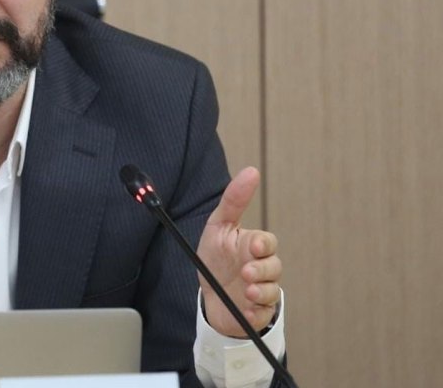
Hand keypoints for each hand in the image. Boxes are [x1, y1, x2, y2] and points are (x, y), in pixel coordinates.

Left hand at [196, 167, 281, 336]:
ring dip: (260, 290)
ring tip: (246, 290)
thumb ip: (233, 201)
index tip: (254, 245)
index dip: (263, 244)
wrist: (208, 297)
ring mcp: (262, 290)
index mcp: (253, 246)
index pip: (268, 242)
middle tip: (246, 271)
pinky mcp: (260, 311)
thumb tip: (251, 171)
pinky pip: (265, 311)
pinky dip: (256, 310)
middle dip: (262, 269)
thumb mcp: (218, 227)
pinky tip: (246, 308)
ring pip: (272, 289)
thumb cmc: (215, 258)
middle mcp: (262, 267)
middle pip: (274, 266)